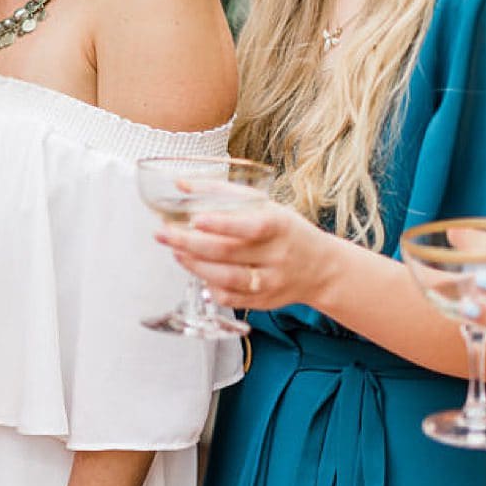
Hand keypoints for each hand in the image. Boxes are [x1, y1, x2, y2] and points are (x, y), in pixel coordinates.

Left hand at [156, 202, 338, 310]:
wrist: (322, 269)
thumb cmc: (286, 231)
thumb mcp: (265, 205)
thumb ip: (223, 194)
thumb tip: (181, 184)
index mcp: (280, 226)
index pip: (250, 226)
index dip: (221, 224)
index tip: (195, 219)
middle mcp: (276, 256)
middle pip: (228, 253)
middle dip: (189, 244)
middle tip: (163, 234)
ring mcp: (270, 282)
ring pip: (226, 279)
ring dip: (194, 266)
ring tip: (175, 251)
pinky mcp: (262, 302)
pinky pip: (229, 298)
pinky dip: (208, 285)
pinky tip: (197, 271)